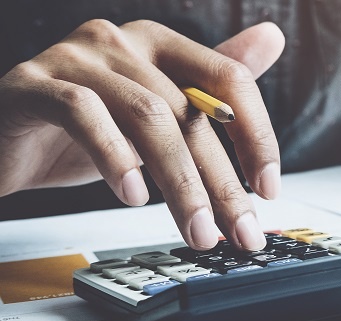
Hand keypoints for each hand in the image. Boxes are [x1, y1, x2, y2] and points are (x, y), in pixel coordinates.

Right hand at [0, 20, 284, 250]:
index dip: (258, 135)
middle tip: (240, 230)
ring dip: (180, 185)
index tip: (269, 188)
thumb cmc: (80, 130)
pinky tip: (134, 197)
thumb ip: (210, 87)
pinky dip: (115, 158)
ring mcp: (75, 58)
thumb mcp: (154, 116)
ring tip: (198, 231)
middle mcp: (121, 40)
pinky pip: (85, 116)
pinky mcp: (34, 86)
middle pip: (191, 111)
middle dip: (223, 181)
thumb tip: (273, 38)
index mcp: (159, 42)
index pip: (229, 79)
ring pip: (149, 118)